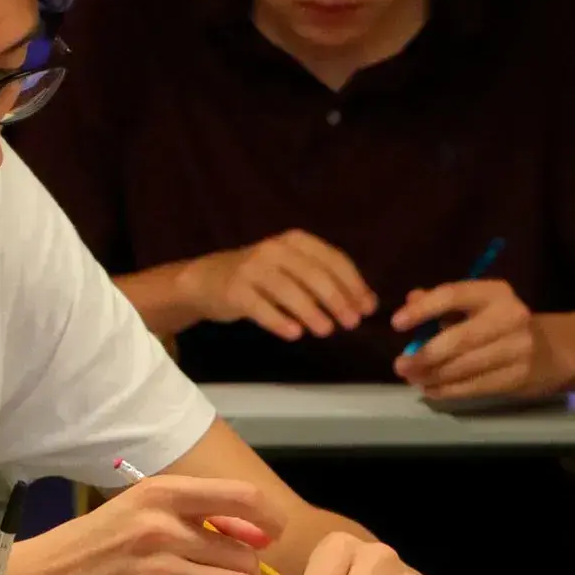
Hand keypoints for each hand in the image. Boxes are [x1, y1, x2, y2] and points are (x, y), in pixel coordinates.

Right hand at [6, 476, 283, 574]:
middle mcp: (162, 529)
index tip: (268, 537)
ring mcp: (156, 574)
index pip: (243, 498)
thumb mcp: (132, 512)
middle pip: (246, 557)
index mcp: (159, 495)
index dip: (268, 521)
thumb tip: (249, 537)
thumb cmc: (83, 548)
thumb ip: (187, 517)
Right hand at [182, 231, 377, 340]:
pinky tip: (294, 334)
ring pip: (289, 291)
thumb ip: (327, 282)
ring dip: (312, 312)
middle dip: (338, 300)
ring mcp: (252, 269)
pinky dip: (279, 321)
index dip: (354, 285)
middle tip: (352, 323)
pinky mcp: (234, 291)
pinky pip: (261, 308)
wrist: (207, 280)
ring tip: (327, 331)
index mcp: (295, 240)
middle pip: (314, 275)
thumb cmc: (260, 277)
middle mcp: (274, 249)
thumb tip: (367, 303)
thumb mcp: (293, 269)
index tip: (367, 309)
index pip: (333, 259)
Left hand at [391, 279, 574, 399]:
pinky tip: (431, 389)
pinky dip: (447, 390)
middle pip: (457, 339)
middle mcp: (510, 316)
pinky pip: (474, 386)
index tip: (396, 324)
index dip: (422, 310)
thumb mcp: (474, 305)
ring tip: (412, 379)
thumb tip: (410, 301)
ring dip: (432, 376)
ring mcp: (518, 349)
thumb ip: (440, 302)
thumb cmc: (497, 324)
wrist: (549, 350)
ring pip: (464, 367)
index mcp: (494, 292)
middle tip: (399, 365)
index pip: (452, 295)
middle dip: (424, 355)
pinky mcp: (518, 376)